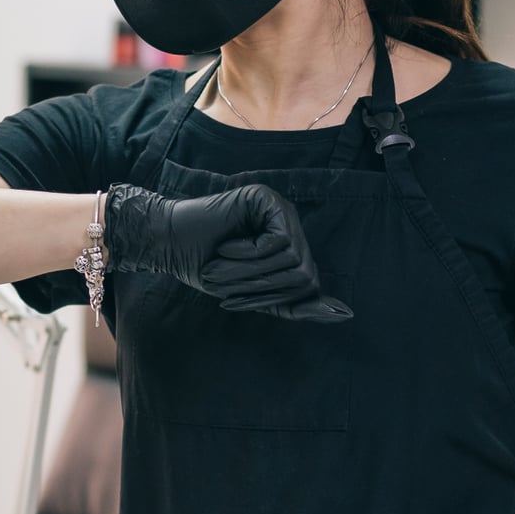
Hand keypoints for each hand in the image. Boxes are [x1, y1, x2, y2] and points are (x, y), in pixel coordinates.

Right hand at [104, 183, 351, 323]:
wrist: (168, 245)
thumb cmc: (204, 268)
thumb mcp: (255, 295)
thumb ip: (296, 306)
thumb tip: (346, 314)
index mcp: (290, 247)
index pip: (308, 284)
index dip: (271, 299)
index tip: (233, 300)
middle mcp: (290, 225)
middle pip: (304, 273)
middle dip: (260, 286)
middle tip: (222, 280)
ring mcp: (280, 209)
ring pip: (292, 258)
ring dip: (250, 271)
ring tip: (220, 264)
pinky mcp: (266, 199)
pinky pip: (277, 241)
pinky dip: (248, 252)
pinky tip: (226, 245)